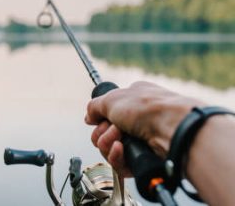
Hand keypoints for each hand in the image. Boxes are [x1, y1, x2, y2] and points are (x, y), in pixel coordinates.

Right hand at [85, 81, 203, 176]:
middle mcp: (137, 120)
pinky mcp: (143, 159)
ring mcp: (141, 140)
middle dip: (102, 132)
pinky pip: (119, 164)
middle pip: (104, 133)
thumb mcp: (112, 98)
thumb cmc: (148, 108)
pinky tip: (121, 149)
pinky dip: (116, 157)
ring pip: (109, 149)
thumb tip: (89, 117)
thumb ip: (94, 106)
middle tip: (113, 128)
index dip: (99, 118)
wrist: (173, 128)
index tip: (98, 119)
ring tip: (119, 139)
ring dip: (107, 144)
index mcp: (133, 101)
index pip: (107, 113)